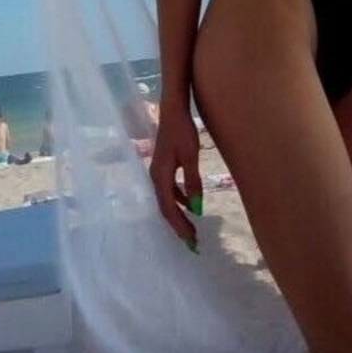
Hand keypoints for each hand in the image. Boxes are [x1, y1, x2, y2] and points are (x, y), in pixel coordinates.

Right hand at [148, 109, 201, 249]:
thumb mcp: (191, 157)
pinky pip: (169, 191)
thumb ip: (193, 182)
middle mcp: (155, 177)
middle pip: (165, 208)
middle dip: (178, 226)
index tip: (191, 241)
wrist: (173, 110)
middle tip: (192, 242)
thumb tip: (196, 208)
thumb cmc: (182, 131)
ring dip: (178, 215)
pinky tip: (189, 204)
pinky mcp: (163, 167)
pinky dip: (178, 201)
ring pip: (166, 200)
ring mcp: (158, 172)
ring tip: (191, 228)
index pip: (169, 209)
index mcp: (160, 176)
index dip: (179, 226)